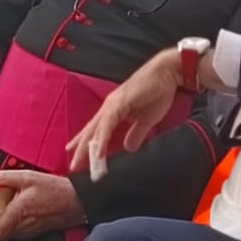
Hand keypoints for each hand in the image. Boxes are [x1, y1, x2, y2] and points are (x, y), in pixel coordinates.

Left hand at [0, 169, 84, 240]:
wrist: (76, 201)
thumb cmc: (55, 189)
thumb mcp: (27, 177)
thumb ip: (3, 178)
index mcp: (17, 213)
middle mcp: (21, 227)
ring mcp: (27, 232)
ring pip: (4, 237)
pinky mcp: (32, 233)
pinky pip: (13, 234)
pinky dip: (5, 227)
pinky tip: (5, 215)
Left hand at [67, 49, 184, 180]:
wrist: (167, 74)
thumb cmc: (158, 93)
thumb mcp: (146, 120)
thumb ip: (136, 133)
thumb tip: (129, 148)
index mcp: (114, 110)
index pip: (96, 130)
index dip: (85, 143)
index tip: (77, 157)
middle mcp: (109, 107)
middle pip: (91, 131)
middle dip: (81, 149)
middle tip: (72, 166)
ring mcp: (112, 104)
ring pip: (95, 129)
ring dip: (87, 147)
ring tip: (79, 163)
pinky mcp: (119, 103)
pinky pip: (107, 125)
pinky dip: (101, 139)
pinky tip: (97, 152)